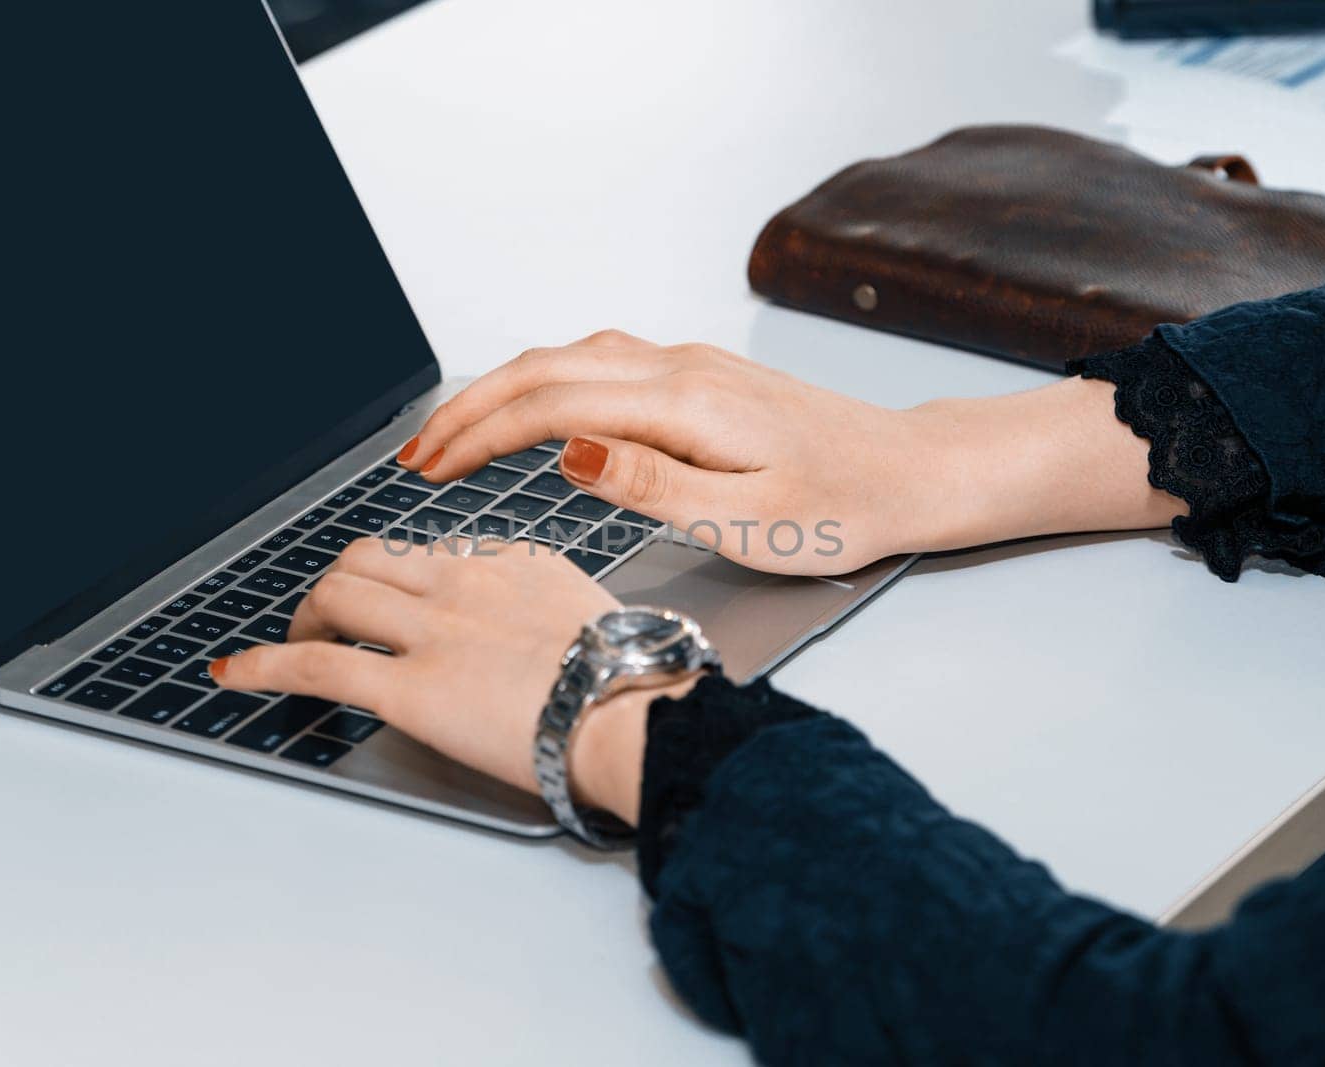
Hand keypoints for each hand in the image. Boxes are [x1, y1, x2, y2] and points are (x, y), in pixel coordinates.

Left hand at [208, 538, 681, 824]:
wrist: (635, 714)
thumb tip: (534, 642)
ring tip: (291, 640)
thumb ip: (548, 617)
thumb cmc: (634, 684)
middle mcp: (462, 581)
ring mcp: (431, 630)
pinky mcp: (408, 686)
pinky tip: (234, 672)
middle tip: (328, 617)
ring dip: (302, 617)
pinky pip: (313, 664)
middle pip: (369, 558)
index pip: (431, 551)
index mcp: (512, 562)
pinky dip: (262, 665)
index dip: (399, 576)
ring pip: (337, 593)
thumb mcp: (593, 621)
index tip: (391, 597)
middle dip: (337, 586)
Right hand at [395, 331, 1186, 574]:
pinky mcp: (698, 375)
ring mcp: (688, 364)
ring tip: (453, 433)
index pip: (549, 406)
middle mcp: (678, 367)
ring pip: (568, 357)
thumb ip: (652, 485)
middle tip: (415, 455)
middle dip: (468, 408)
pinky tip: (531, 408)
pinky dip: (544, 382)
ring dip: (502, 390)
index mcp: (682, 403)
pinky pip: (599, 361)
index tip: (427, 471)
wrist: (909, 472)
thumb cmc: (842, 508)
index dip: (477, 435)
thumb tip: (568, 451)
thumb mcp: (748, 519)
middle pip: (544, 368)